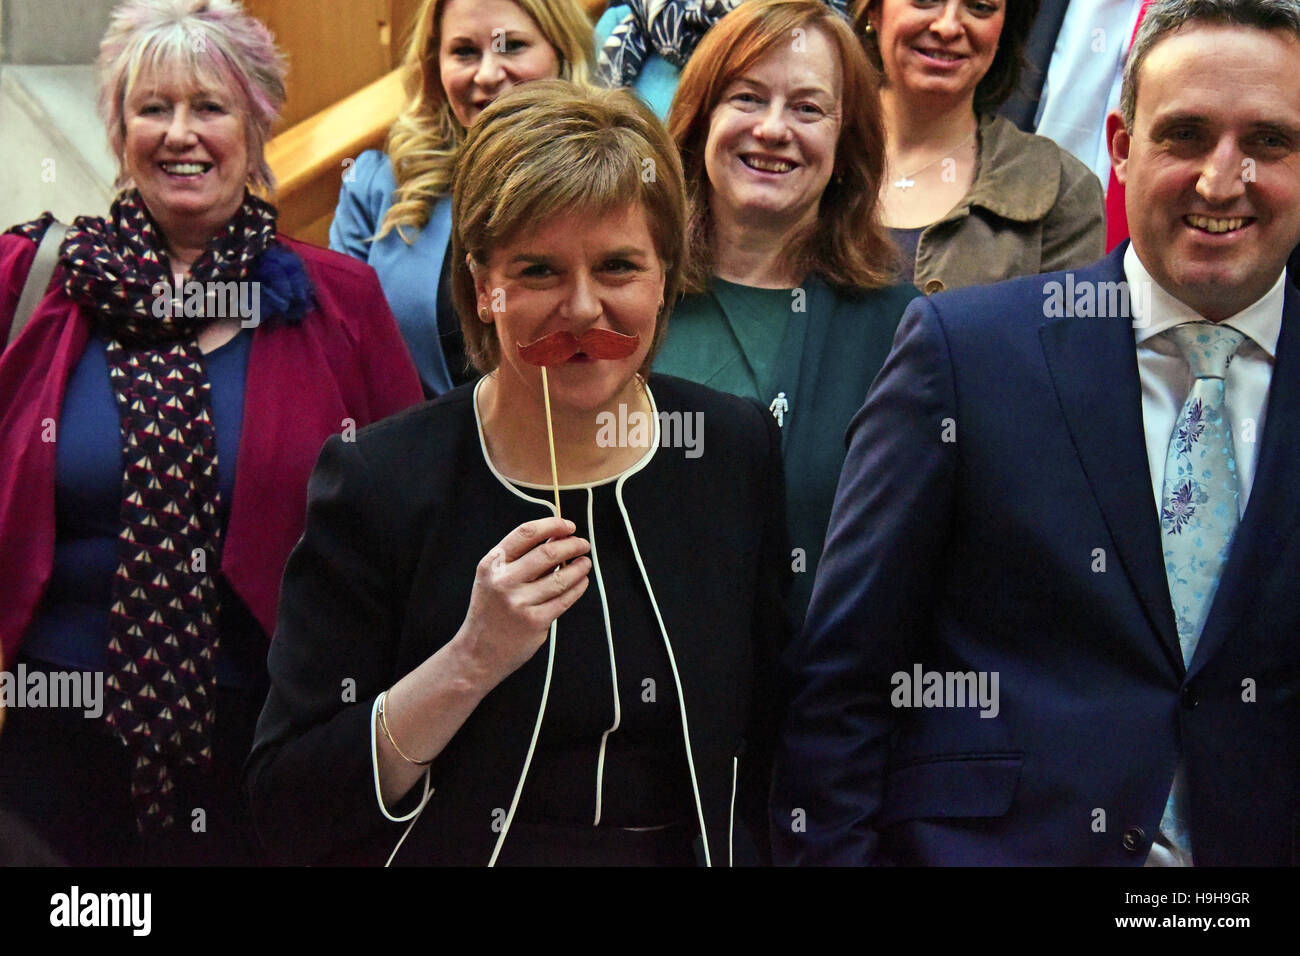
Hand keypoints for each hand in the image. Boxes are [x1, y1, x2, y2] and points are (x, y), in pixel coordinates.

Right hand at [454, 517, 590, 687]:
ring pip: (562, 577)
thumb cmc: (490, 610)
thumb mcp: (493, 578)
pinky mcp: (535, 621)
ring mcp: (520, 602)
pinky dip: (578, 587)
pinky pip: (565, 599)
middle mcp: (504, 581)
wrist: (478, 652)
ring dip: (580, 566)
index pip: (526, 533)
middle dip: (572, 544)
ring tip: (585, 563)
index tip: (569, 526)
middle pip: (548, 552)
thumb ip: (520, 557)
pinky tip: (582, 582)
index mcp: (492, 564)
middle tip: (583, 544)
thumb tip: (557, 536)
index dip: (553, 525)